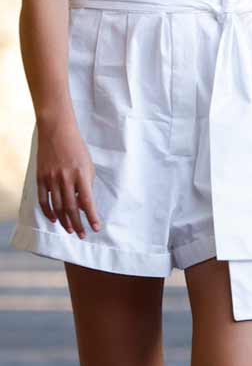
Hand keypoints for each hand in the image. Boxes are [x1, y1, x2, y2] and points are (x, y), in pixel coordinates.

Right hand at [36, 114, 99, 238]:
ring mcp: (51, 178)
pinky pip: (43, 200)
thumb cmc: (76, 149)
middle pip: (71, 208)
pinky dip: (48, 212)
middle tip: (82, 234)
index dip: (92, 217)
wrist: (57, 131)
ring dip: (64, 221)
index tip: (96, 228)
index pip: (87, 201)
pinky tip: (54, 219)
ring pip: (57, 206)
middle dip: (78, 224)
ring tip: (70, 230)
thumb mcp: (88, 165)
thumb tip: (84, 205)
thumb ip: (86, 185)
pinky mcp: (40, 178)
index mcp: (81, 175)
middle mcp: (65, 178)